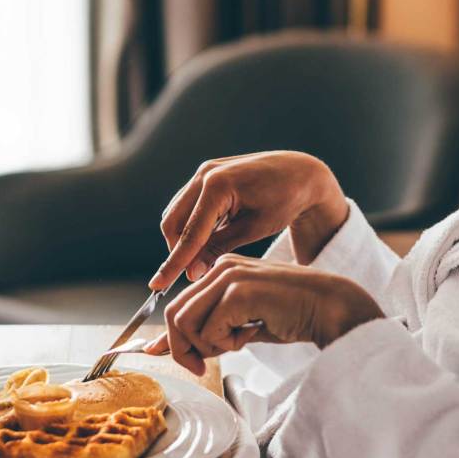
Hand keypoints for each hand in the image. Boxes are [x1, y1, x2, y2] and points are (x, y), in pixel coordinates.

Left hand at [144, 254, 383, 373]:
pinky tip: (251, 335)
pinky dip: (226, 344)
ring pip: (186, 322)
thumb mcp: (243, 324)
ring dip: (207, 345)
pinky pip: (210, 330)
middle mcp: (221, 269)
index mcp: (222, 270)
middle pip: (175, 314)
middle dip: (182, 348)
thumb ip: (211, 331)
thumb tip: (172, 348)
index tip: (159, 354)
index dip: (169, 335)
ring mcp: (229, 277)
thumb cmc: (293, 316)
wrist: (330, 308)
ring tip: (237, 343)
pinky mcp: (238, 292)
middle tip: (202, 365)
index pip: (179, 303)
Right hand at [149, 151, 348, 290]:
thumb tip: (191, 273)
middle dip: (177, 251)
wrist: (301, 173)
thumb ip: (218, 249)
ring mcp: (204, 171)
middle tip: (194, 274)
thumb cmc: (284, 202)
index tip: (157, 286)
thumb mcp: (253, 230)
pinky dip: (191, 225)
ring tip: (204, 258)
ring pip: (176, 214)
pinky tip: (208, 239)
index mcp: (218, 185)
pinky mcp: (207, 174)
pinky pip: (187, 204)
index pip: (188, 233)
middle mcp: (205, 174)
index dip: (173, 263)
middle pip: (172, 222)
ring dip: (183, 238)